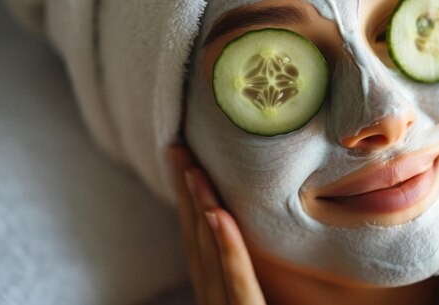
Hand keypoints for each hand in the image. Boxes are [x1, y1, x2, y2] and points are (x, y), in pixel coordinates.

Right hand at [169, 144, 266, 304]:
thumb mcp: (259, 293)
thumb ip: (251, 270)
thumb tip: (258, 224)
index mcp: (214, 290)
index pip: (196, 238)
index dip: (187, 198)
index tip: (183, 160)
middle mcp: (212, 296)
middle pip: (195, 239)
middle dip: (185, 193)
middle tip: (178, 148)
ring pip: (209, 254)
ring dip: (200, 209)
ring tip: (194, 171)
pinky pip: (237, 282)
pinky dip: (227, 248)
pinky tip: (218, 216)